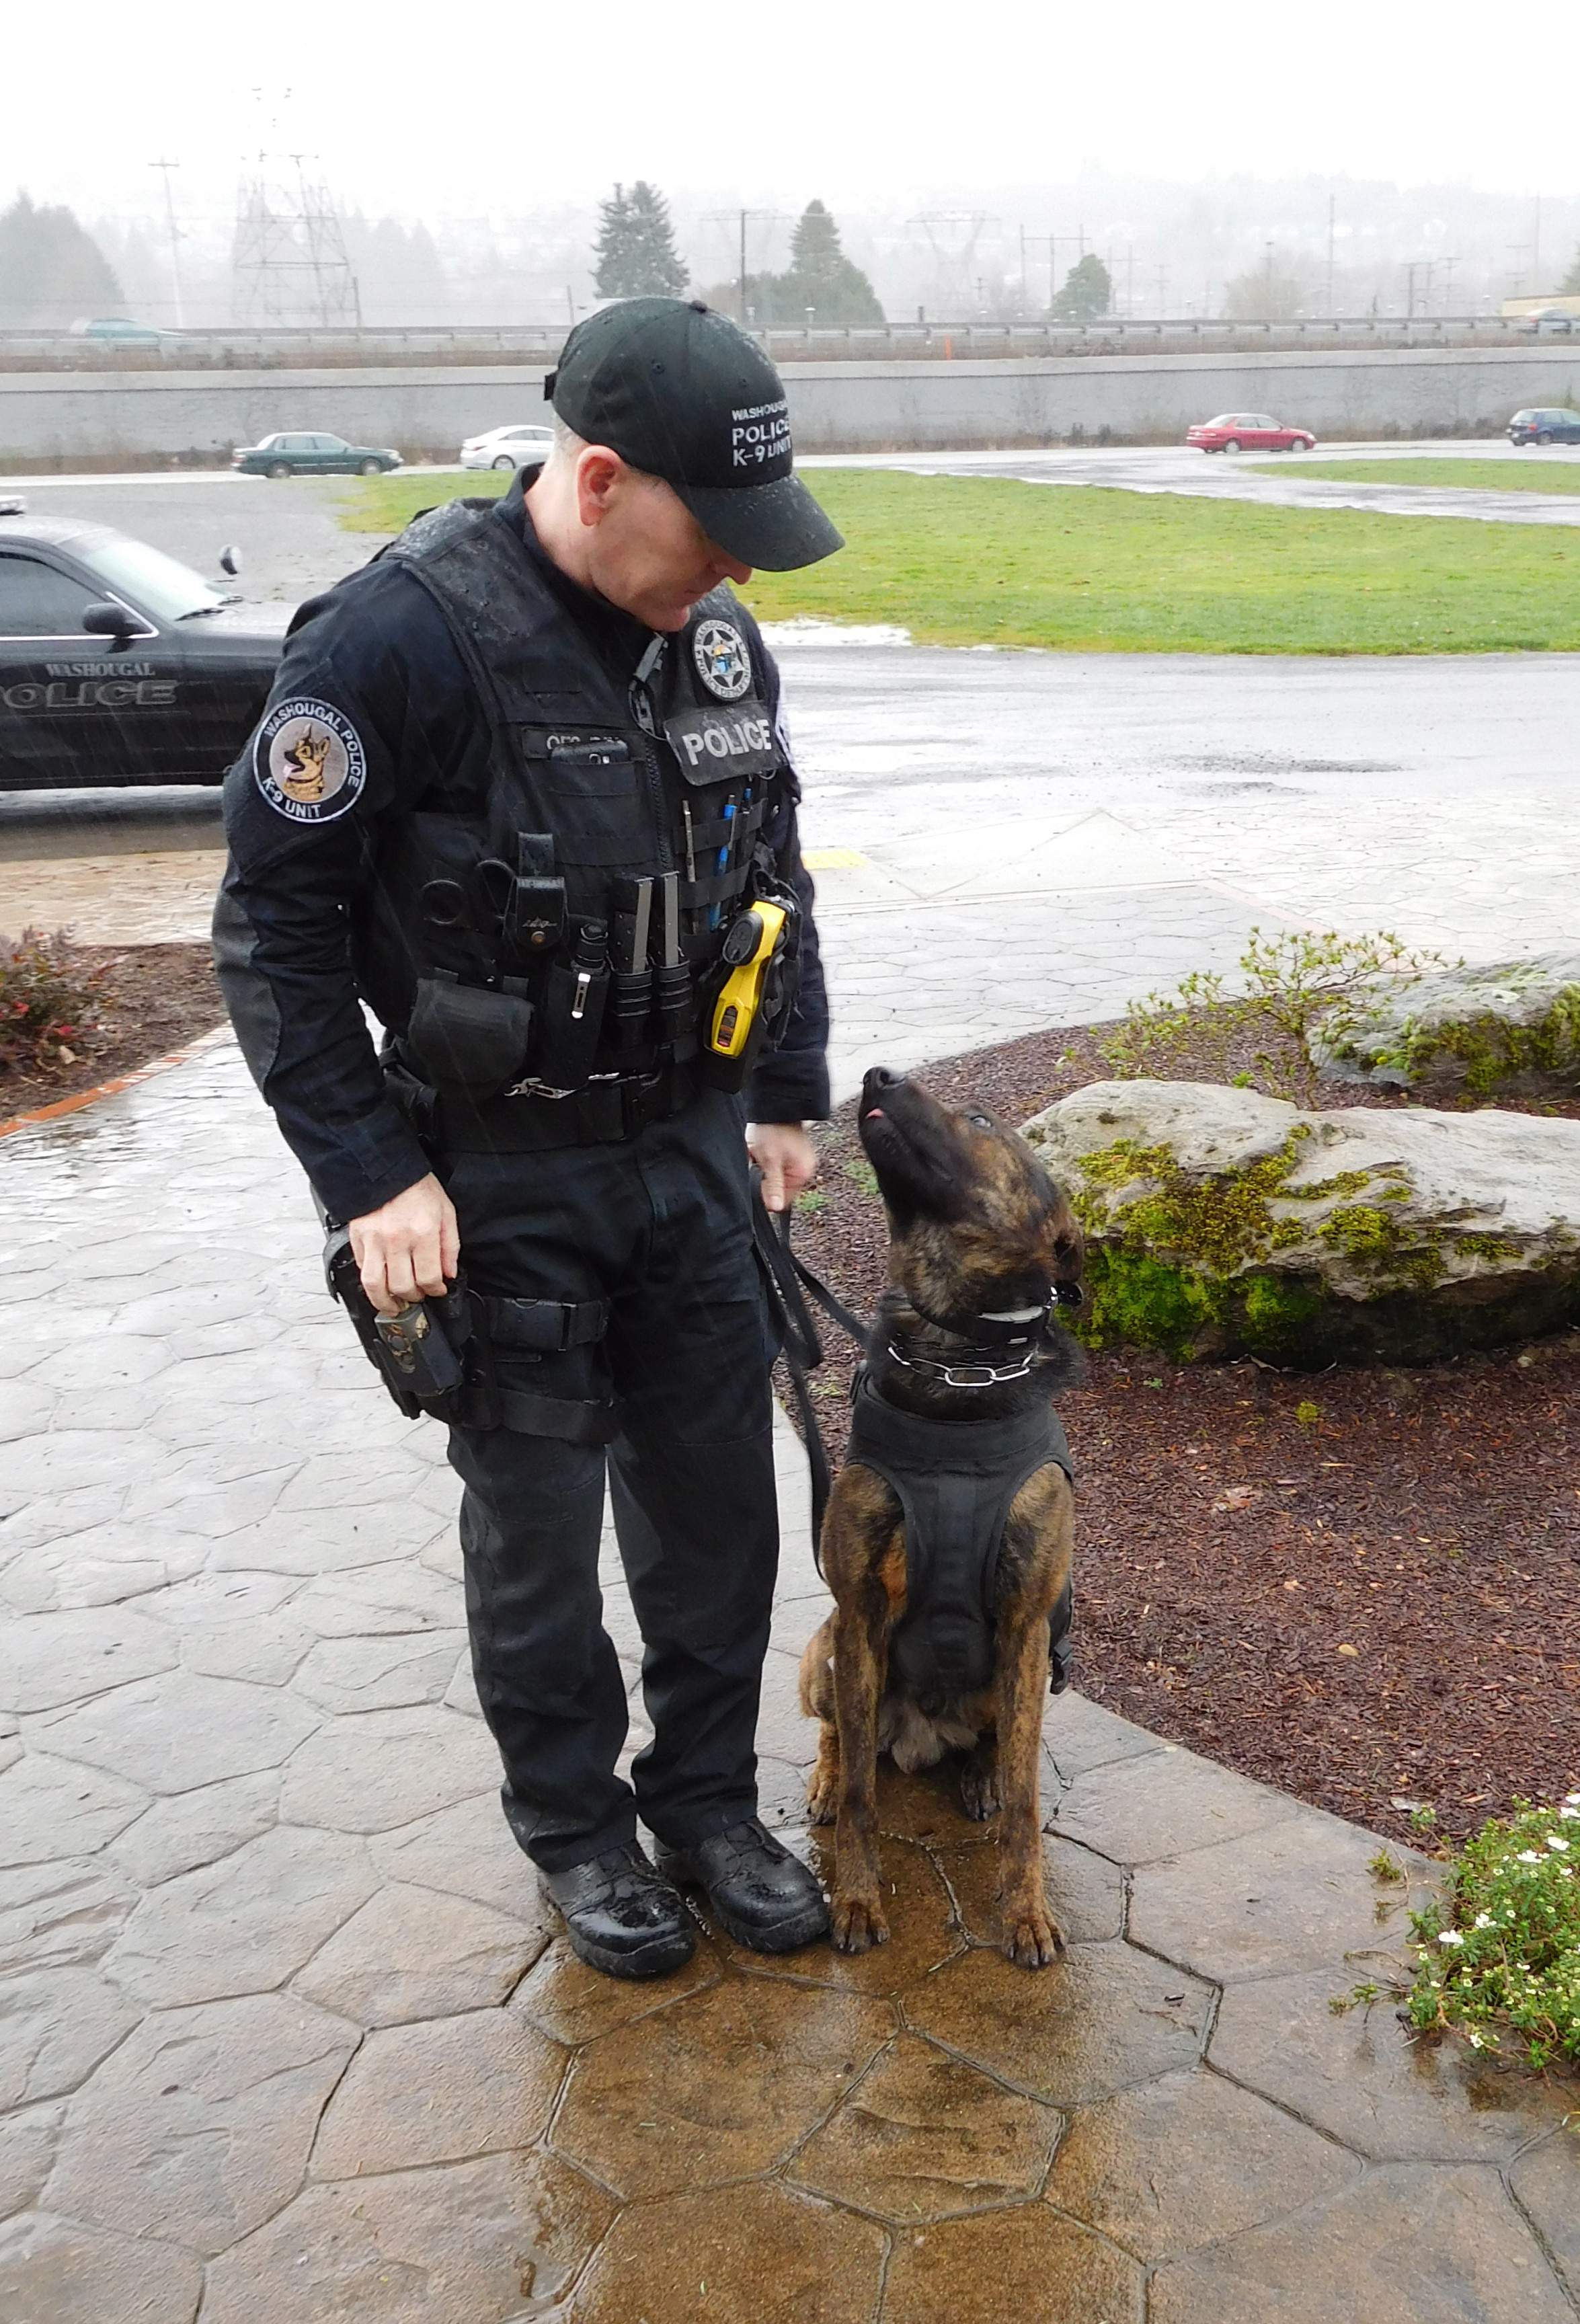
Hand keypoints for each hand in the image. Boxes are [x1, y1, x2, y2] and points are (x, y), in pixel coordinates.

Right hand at [348, 1172, 459, 1315]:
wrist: (384, 1167)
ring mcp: (374, 1240)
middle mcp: (397, 1240)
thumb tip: (449, 1272)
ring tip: (393, 1306)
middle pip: (403, 1286)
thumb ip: (449, 1244)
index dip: (435, 1290)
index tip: (436, 1290)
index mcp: (422, 1232)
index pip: (429, 1277)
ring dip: (385, 1302)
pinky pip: (362, 1269)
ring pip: (375, 1285)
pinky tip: (379, 1285)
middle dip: (413, 1298)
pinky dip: (370, 1283)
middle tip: (417, 1296)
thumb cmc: (416, 1187)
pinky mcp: (358, 1239)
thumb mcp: (446, 1211)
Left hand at [747, 1121, 817, 1213]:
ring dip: (763, 1169)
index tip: (759, 1183)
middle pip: (778, 1188)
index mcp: (802, 1173)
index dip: (768, 1195)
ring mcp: (797, 1163)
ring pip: (774, 1178)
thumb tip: (775, 1207)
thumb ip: (773, 1185)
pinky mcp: (790, 1157)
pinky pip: (774, 1168)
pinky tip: (761, 1152)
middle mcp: (803, 1170)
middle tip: (759, 1163)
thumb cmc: (774, 1130)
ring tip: (759, 1155)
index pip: (784, 1199)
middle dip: (765, 1179)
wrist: (775, 1108)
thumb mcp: (770, 1161)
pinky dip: (765, 1162)